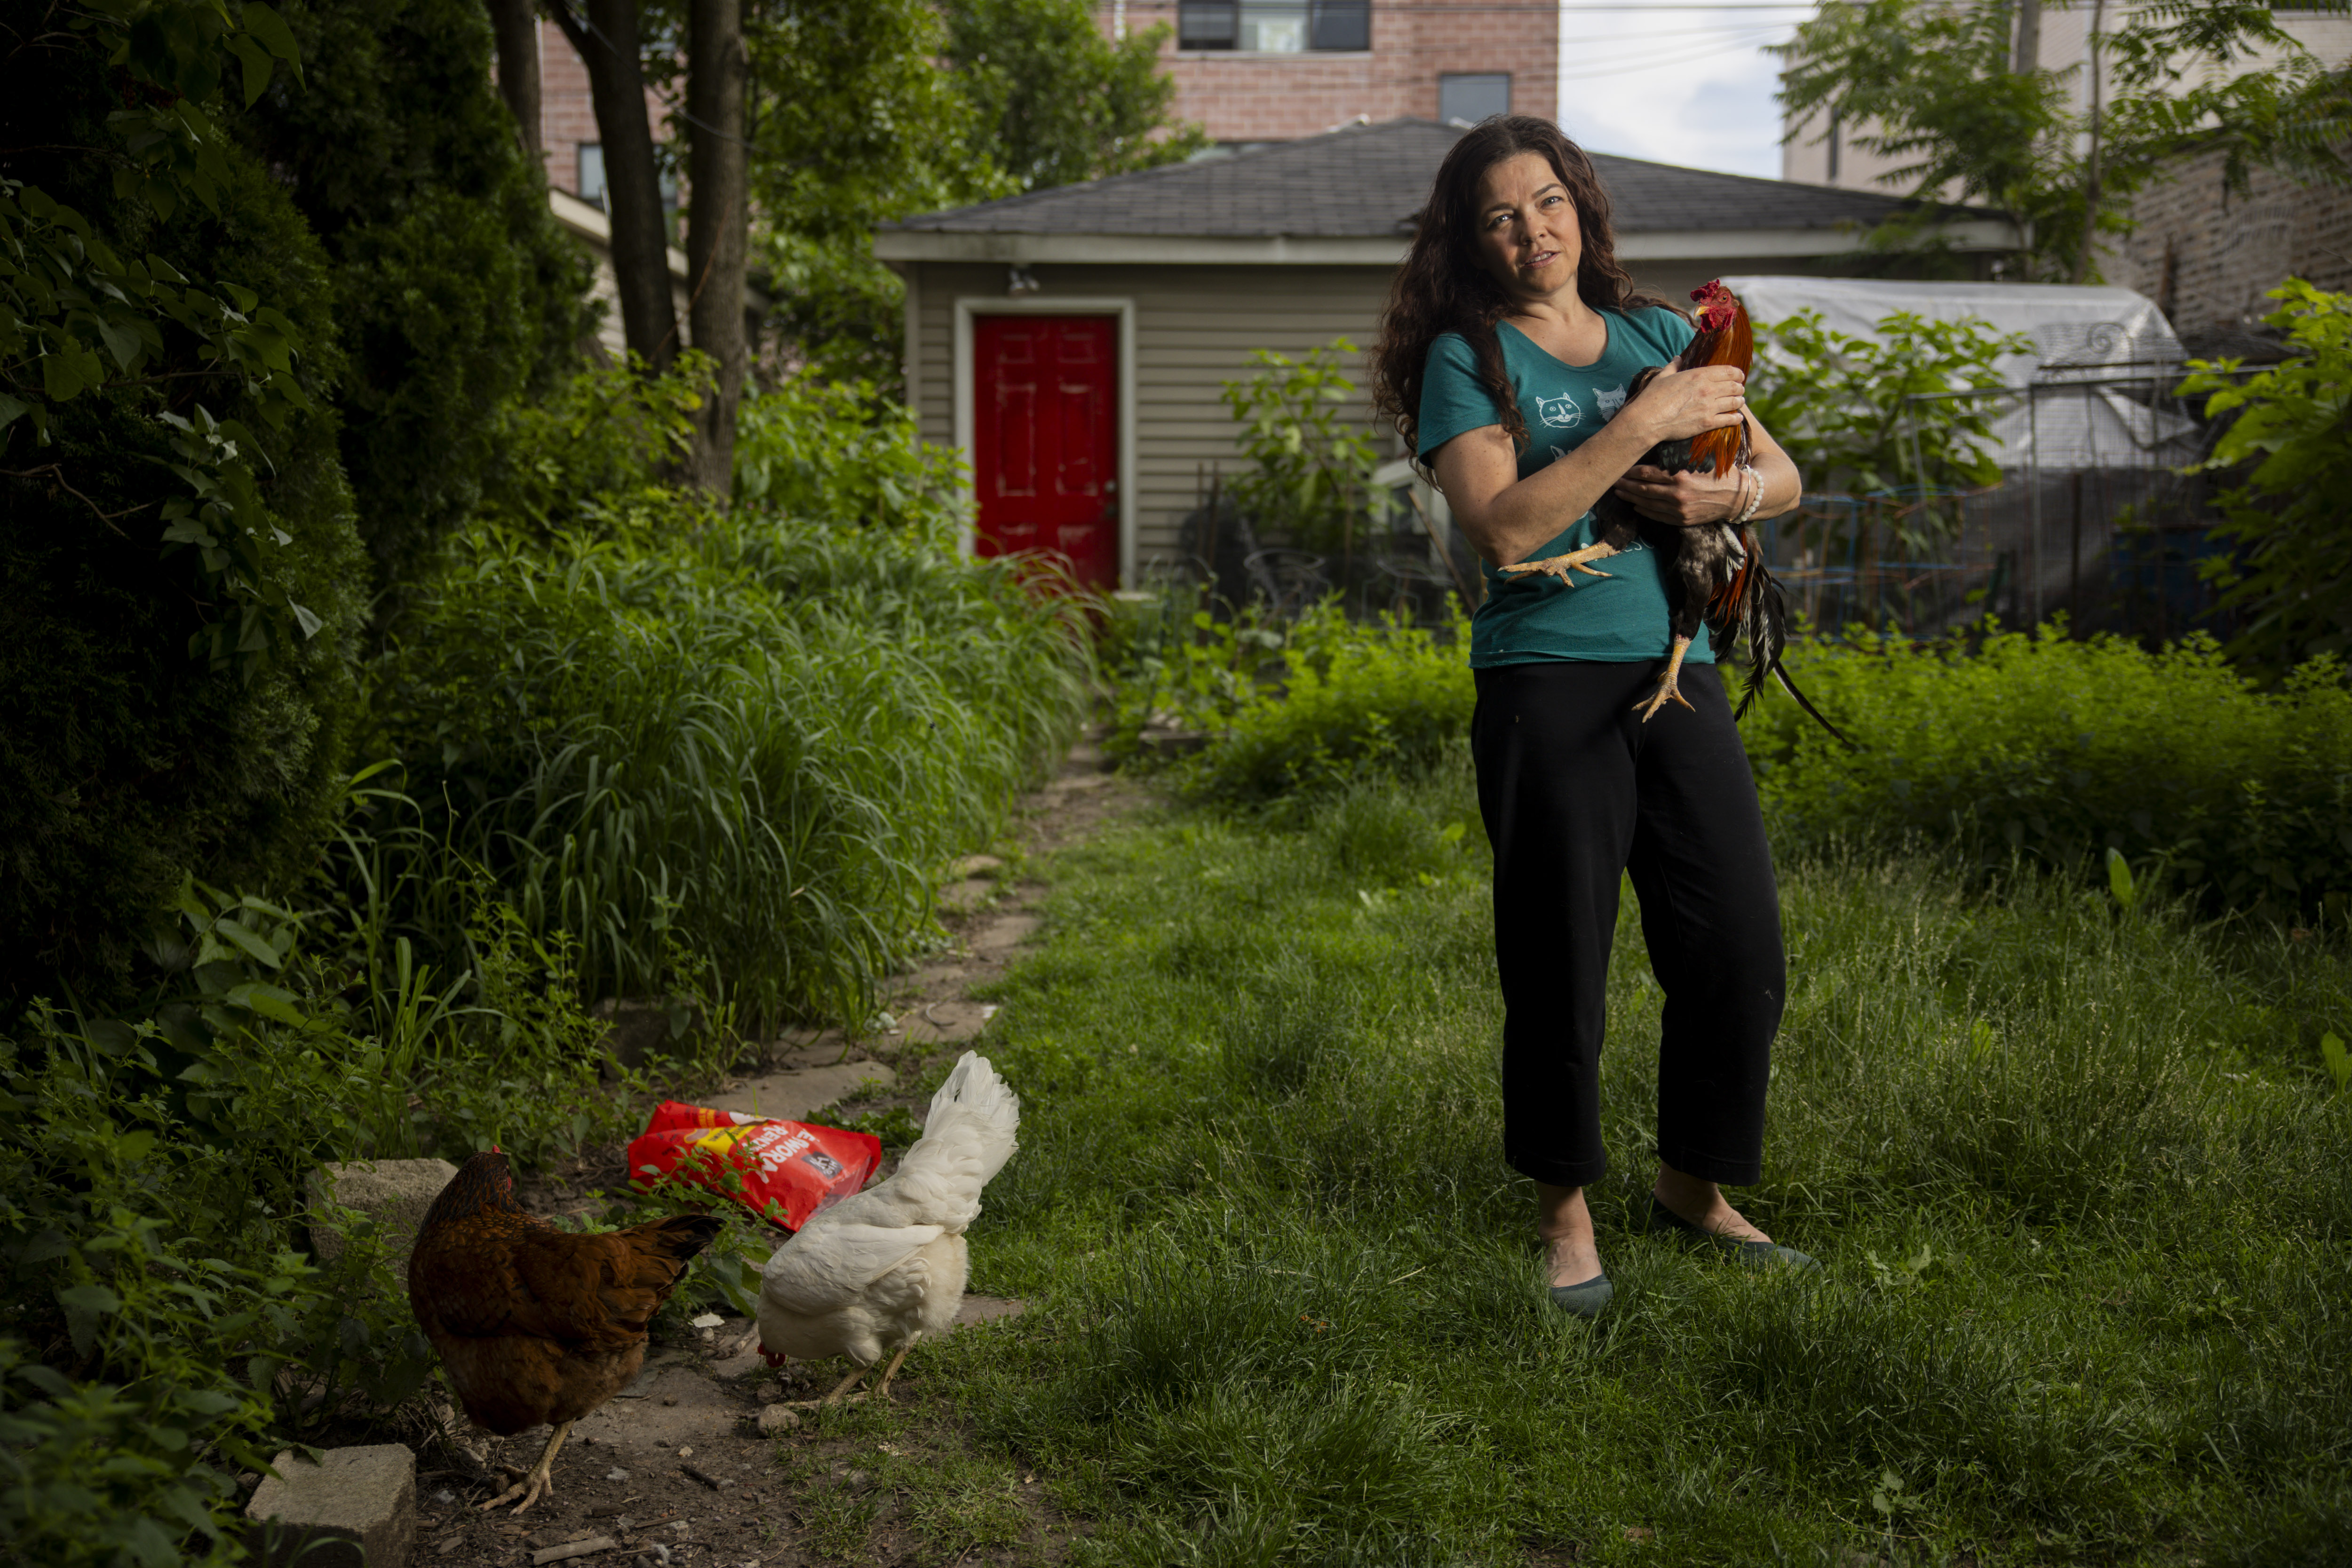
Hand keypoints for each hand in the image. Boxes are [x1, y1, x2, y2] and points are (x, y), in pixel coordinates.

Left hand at [1611, 463, 1746, 525]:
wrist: (1738, 497)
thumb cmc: (1719, 473)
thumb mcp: (1700, 459)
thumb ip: (1679, 456)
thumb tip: (1657, 444)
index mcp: (1680, 476)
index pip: (1646, 473)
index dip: (1630, 471)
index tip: (1620, 468)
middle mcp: (1677, 494)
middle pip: (1643, 490)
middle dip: (1625, 485)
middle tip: (1612, 481)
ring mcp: (1679, 510)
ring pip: (1647, 504)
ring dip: (1631, 499)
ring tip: (1619, 493)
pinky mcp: (1682, 520)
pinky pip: (1658, 516)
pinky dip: (1644, 511)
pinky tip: (1636, 506)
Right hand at [1628, 363, 1745, 443]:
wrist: (1648, 419)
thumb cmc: (1653, 397)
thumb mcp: (1663, 377)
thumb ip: (1673, 366)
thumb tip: (1677, 358)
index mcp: (1699, 375)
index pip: (1728, 371)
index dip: (1737, 373)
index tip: (1740, 376)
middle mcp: (1708, 389)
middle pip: (1734, 386)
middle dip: (1739, 388)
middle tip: (1739, 390)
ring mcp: (1709, 406)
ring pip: (1735, 402)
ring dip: (1739, 402)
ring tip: (1740, 402)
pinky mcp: (1707, 422)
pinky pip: (1729, 419)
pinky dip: (1736, 419)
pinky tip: (1737, 418)